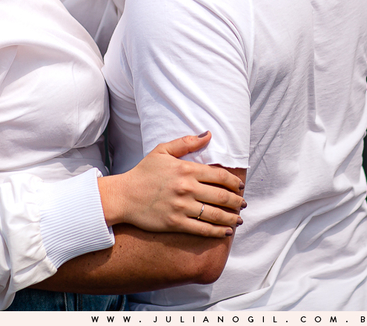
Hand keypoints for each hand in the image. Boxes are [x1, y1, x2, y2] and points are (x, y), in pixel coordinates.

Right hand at [98, 132, 245, 237]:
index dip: (235, 182)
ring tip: (239, 219)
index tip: (241, 186)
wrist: (123, 196)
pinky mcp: (175, 224)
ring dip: (231, 218)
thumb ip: (186, 142)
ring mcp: (182, 207)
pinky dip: (217, 231)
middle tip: (243, 204)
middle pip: (222, 196)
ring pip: (215, 214)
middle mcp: (187, 188)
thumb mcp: (162, 151)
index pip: (220, 176)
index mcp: (186, 170)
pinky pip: (202, 229)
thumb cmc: (143, 173)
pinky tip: (225, 232)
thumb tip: (208, 134)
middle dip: (237, 201)